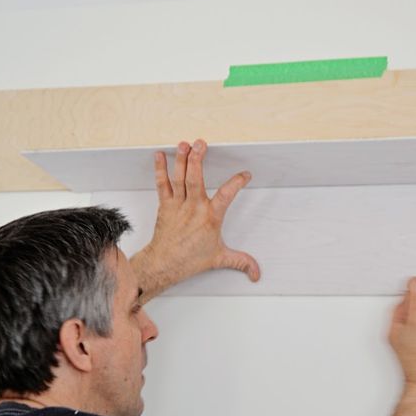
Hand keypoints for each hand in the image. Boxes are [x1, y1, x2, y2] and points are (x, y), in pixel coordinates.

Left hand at [141, 139, 259, 289]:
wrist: (165, 264)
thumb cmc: (190, 259)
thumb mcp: (220, 258)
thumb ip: (241, 261)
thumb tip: (256, 272)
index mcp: (210, 217)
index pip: (227, 194)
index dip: (237, 182)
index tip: (245, 175)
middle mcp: (194, 207)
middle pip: (196, 177)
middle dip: (198, 158)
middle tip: (201, 143)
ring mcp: (178, 204)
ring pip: (180, 178)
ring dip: (181, 159)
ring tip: (184, 144)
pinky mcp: (165, 205)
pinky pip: (162, 184)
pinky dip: (160, 169)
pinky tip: (159, 156)